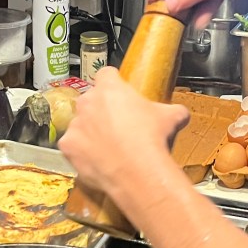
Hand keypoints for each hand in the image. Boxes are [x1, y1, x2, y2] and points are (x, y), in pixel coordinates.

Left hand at [59, 68, 189, 200]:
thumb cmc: (152, 140)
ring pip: (80, 123)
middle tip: (119, 125)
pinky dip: (82, 152)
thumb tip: (180, 113)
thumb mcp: (172, 118)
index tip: (120, 93)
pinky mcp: (68, 146)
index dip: (114, 83)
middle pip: (91, 99)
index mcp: (110, 88)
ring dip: (91, 131)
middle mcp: (87, 102)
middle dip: (102, 109)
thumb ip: (172, 109)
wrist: (138, 173)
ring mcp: (75, 124)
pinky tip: (98, 160)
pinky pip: (72, 146)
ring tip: (109, 146)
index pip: (106, 74)